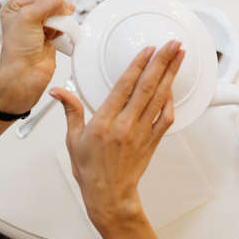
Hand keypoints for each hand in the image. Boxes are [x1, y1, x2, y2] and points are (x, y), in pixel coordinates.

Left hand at [0, 0, 73, 114]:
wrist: (26, 72)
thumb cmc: (18, 49)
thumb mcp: (28, 16)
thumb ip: (48, 4)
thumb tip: (64, 3)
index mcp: (16, 8)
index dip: (48, 2)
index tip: (49, 13)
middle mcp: (28, 17)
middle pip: (52, 5)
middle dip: (57, 12)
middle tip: (54, 22)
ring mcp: (40, 28)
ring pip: (60, 16)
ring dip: (62, 22)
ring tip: (55, 31)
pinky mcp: (51, 38)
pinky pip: (64, 28)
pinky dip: (66, 30)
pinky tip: (61, 35)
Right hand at [50, 41, 183, 238]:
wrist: (109, 194)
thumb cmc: (91, 170)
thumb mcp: (73, 139)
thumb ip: (71, 111)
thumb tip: (59, 91)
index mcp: (105, 122)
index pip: (124, 86)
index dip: (138, 64)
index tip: (148, 49)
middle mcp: (125, 124)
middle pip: (147, 86)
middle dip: (162, 62)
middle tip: (173, 44)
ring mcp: (142, 132)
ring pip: (159, 98)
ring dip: (171, 75)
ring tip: (179, 57)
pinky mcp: (152, 141)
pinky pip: (165, 118)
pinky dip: (170, 102)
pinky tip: (172, 88)